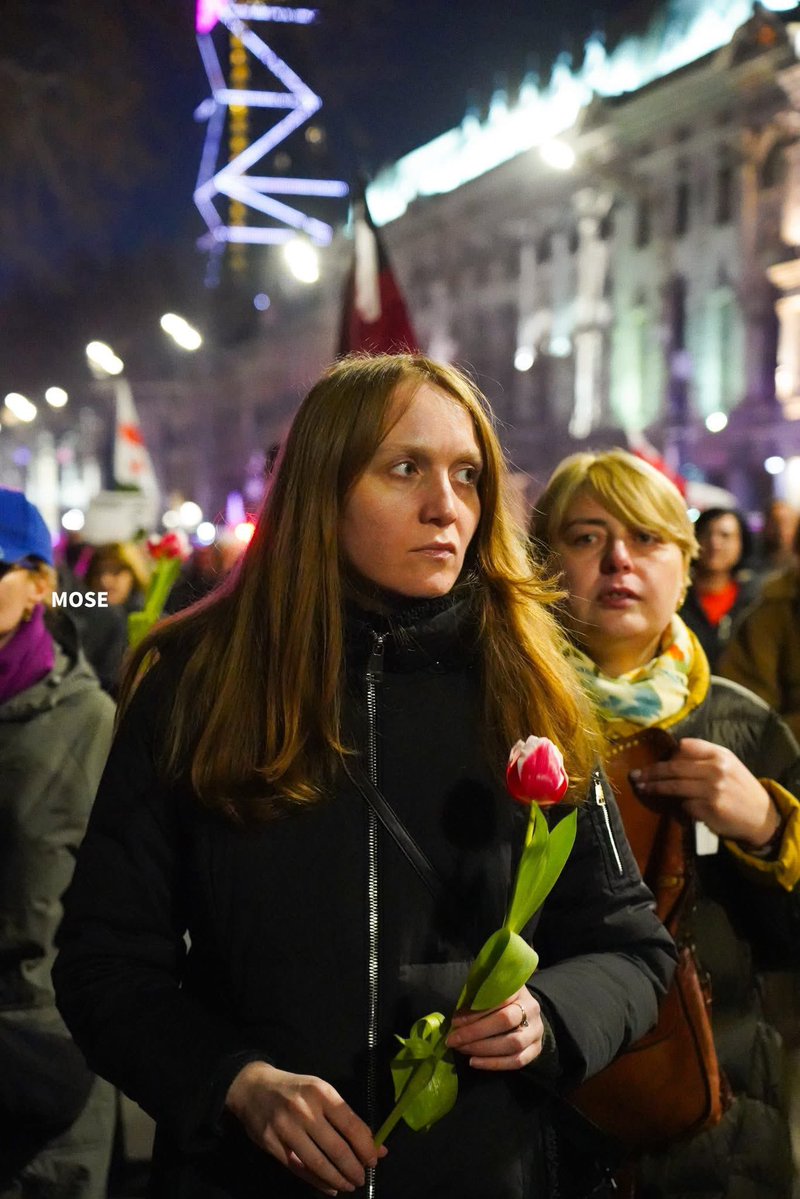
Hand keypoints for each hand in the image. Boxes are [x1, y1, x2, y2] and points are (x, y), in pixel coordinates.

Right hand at [225, 1062, 385, 1194]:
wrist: (253, 1088)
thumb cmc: (295, 1090)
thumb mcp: (321, 1093)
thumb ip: (346, 1118)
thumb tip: (376, 1146)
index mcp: (321, 1093)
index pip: (351, 1125)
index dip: (366, 1147)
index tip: (374, 1160)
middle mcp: (304, 1110)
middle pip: (336, 1149)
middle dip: (354, 1169)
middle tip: (362, 1178)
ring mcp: (286, 1128)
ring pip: (318, 1163)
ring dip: (338, 1179)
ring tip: (348, 1185)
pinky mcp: (271, 1144)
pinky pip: (299, 1169)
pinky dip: (317, 1182)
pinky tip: (329, 1187)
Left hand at [445, 986, 543, 1070]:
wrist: (526, 1015)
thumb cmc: (500, 1002)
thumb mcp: (491, 992)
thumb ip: (477, 998)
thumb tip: (456, 1018)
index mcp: (518, 989)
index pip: (498, 998)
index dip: (475, 1011)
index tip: (455, 1021)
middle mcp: (531, 1008)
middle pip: (505, 1020)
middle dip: (476, 1032)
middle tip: (454, 1039)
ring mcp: (536, 1030)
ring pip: (512, 1043)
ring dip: (483, 1049)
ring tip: (462, 1049)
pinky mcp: (536, 1049)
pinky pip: (517, 1061)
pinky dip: (493, 1063)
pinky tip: (474, 1062)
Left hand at [631, 737, 780, 847]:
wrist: (761, 816)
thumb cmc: (740, 789)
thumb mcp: (728, 766)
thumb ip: (704, 759)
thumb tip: (670, 757)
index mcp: (720, 754)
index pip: (685, 746)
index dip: (668, 754)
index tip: (655, 761)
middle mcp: (716, 769)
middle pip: (674, 767)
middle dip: (651, 772)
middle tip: (635, 776)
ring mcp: (712, 790)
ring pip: (673, 786)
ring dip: (654, 788)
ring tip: (642, 788)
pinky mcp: (709, 809)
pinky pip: (684, 805)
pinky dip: (676, 807)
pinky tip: (672, 808)